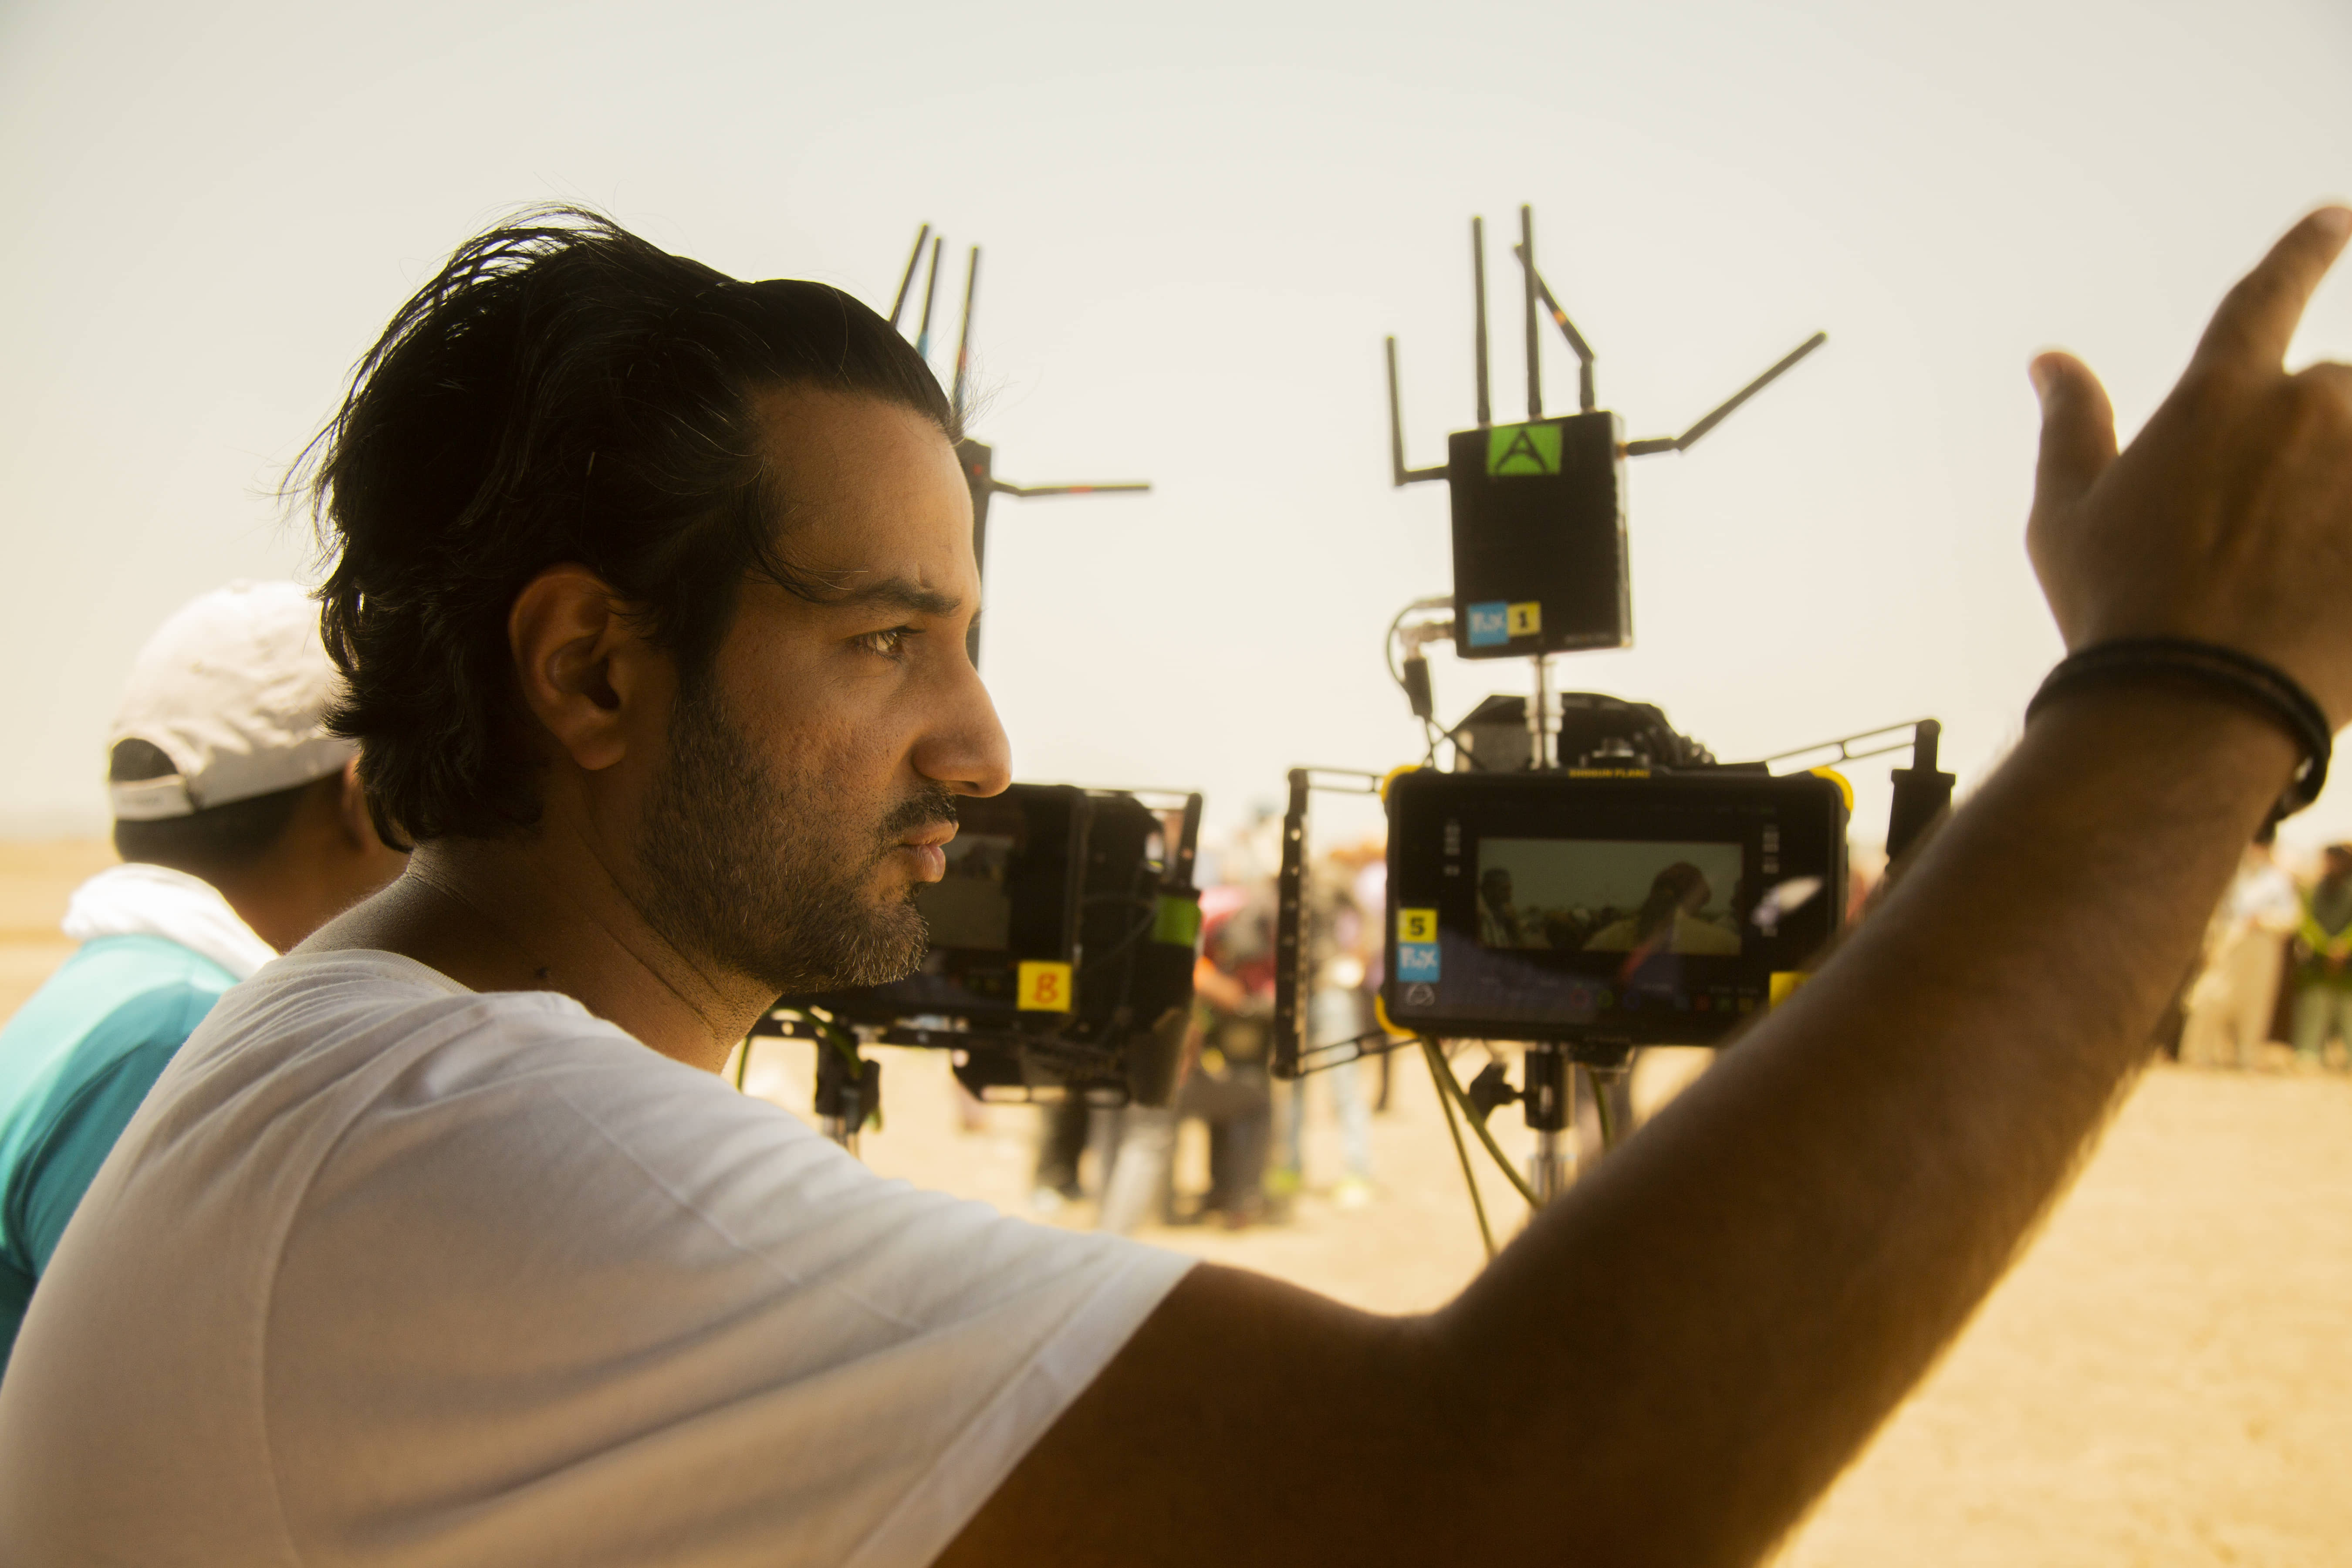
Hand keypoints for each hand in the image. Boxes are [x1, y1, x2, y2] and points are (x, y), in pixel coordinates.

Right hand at [2027, 207, 2351, 723]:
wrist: (2194, 705)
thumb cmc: (2118, 611)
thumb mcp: (2067, 517)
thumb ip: (2070, 426)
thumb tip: (2050, 361)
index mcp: (2220, 397)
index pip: (2267, 295)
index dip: (2304, 251)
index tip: (2334, 220)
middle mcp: (2307, 411)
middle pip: (2331, 388)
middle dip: (2307, 441)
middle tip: (2265, 529)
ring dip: (2337, 482)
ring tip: (2306, 553)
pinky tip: (2335, 563)